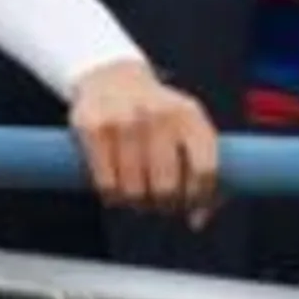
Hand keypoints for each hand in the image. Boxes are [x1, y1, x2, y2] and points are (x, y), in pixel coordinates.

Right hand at [68, 59, 219, 225]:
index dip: (198, 197)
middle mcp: (158, 114)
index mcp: (190, 115)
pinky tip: (114, 191)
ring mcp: (123, 119)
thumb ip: (201, 175)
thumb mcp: (188, 131)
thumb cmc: (158, 116)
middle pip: (167, 187)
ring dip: (135, 203)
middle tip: (157, 201)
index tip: (188, 201)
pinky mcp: (93, 127)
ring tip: (135, 196)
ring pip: (134, 190)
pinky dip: (112, 196)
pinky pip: (106, 184)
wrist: (111, 76)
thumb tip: (196, 223)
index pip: (205, 172)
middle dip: (163, 204)